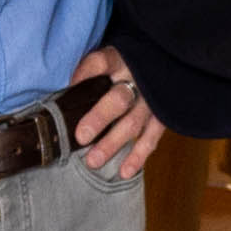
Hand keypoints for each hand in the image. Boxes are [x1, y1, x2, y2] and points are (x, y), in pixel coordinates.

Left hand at [71, 51, 160, 180]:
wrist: (164, 63)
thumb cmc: (124, 66)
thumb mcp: (107, 59)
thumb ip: (88, 72)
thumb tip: (66, 94)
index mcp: (119, 59)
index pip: (99, 63)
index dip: (84, 74)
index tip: (70, 88)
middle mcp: (137, 79)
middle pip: (118, 99)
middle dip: (99, 119)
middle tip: (81, 137)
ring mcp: (151, 100)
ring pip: (132, 123)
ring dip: (112, 143)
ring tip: (93, 161)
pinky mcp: (163, 116)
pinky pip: (151, 138)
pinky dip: (138, 156)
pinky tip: (124, 171)